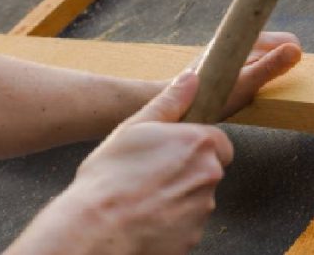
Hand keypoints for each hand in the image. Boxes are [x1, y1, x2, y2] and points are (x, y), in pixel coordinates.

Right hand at [6, 73, 229, 254]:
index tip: (173, 153)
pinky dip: (171, 223)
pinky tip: (145, 218)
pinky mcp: (193, 236)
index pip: (218, 142)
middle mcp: (210, 175)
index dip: (195, 147)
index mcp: (201, 144)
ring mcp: (203, 208)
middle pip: (208, 171)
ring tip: (143, 198)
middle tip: (152, 176)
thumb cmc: (110, 176)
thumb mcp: (135, 127)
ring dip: (178, 198)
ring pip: (197, 199)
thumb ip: (170, 102)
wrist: (95, 227)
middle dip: (187, 173)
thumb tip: (192, 78)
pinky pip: (187, 225)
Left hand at [182, 31, 301, 119]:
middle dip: (277, 64)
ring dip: (265, 69)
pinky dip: (254, 73)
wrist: (177, 104)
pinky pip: (250, 62)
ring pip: (263, 55)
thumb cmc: (210, 95)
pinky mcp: (225, 60)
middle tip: (266, 84)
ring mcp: (232, 49)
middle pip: (275, 46)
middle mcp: (239, 38)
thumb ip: (271, 66)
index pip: (286, 40)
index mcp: (247, 37)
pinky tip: (244, 88)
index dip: (290, 56)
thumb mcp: (246, 83)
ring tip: (254, 87)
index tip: (285, 74)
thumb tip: (296, 50)